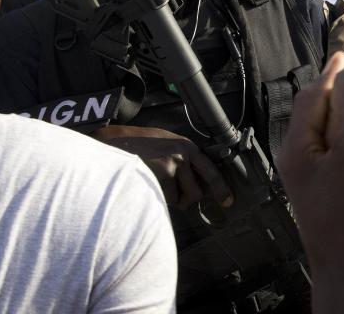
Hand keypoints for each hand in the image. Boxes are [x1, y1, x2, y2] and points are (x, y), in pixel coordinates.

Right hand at [97, 124, 232, 209]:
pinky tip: (147, 184)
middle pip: (197, 192)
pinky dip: (157, 197)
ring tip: (154, 183)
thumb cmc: (138, 146)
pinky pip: (167, 198)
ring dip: (170, 198)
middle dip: (186, 199)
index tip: (227, 201)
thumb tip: (194, 181)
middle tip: (174, 196)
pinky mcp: (164, 173)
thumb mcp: (165, 144)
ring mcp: (175, 163)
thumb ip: (181, 159)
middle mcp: (184, 154)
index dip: (221, 187)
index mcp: (186, 146)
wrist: (116, 143)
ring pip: (181, 199)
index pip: (210, 169)